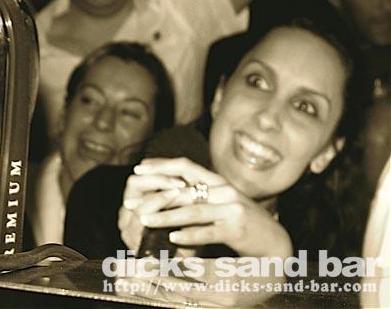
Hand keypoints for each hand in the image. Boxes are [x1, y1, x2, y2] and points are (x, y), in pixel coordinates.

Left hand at [119, 157, 291, 258]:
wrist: (275, 240)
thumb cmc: (243, 222)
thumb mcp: (222, 202)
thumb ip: (201, 195)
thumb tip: (170, 193)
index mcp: (218, 181)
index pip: (185, 166)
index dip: (161, 165)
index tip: (138, 168)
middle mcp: (224, 190)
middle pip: (184, 189)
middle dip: (154, 197)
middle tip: (131, 204)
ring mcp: (231, 208)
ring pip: (193, 210)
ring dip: (166, 216)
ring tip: (144, 220)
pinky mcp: (237, 228)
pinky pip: (209, 231)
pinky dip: (190, 235)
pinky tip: (173, 238)